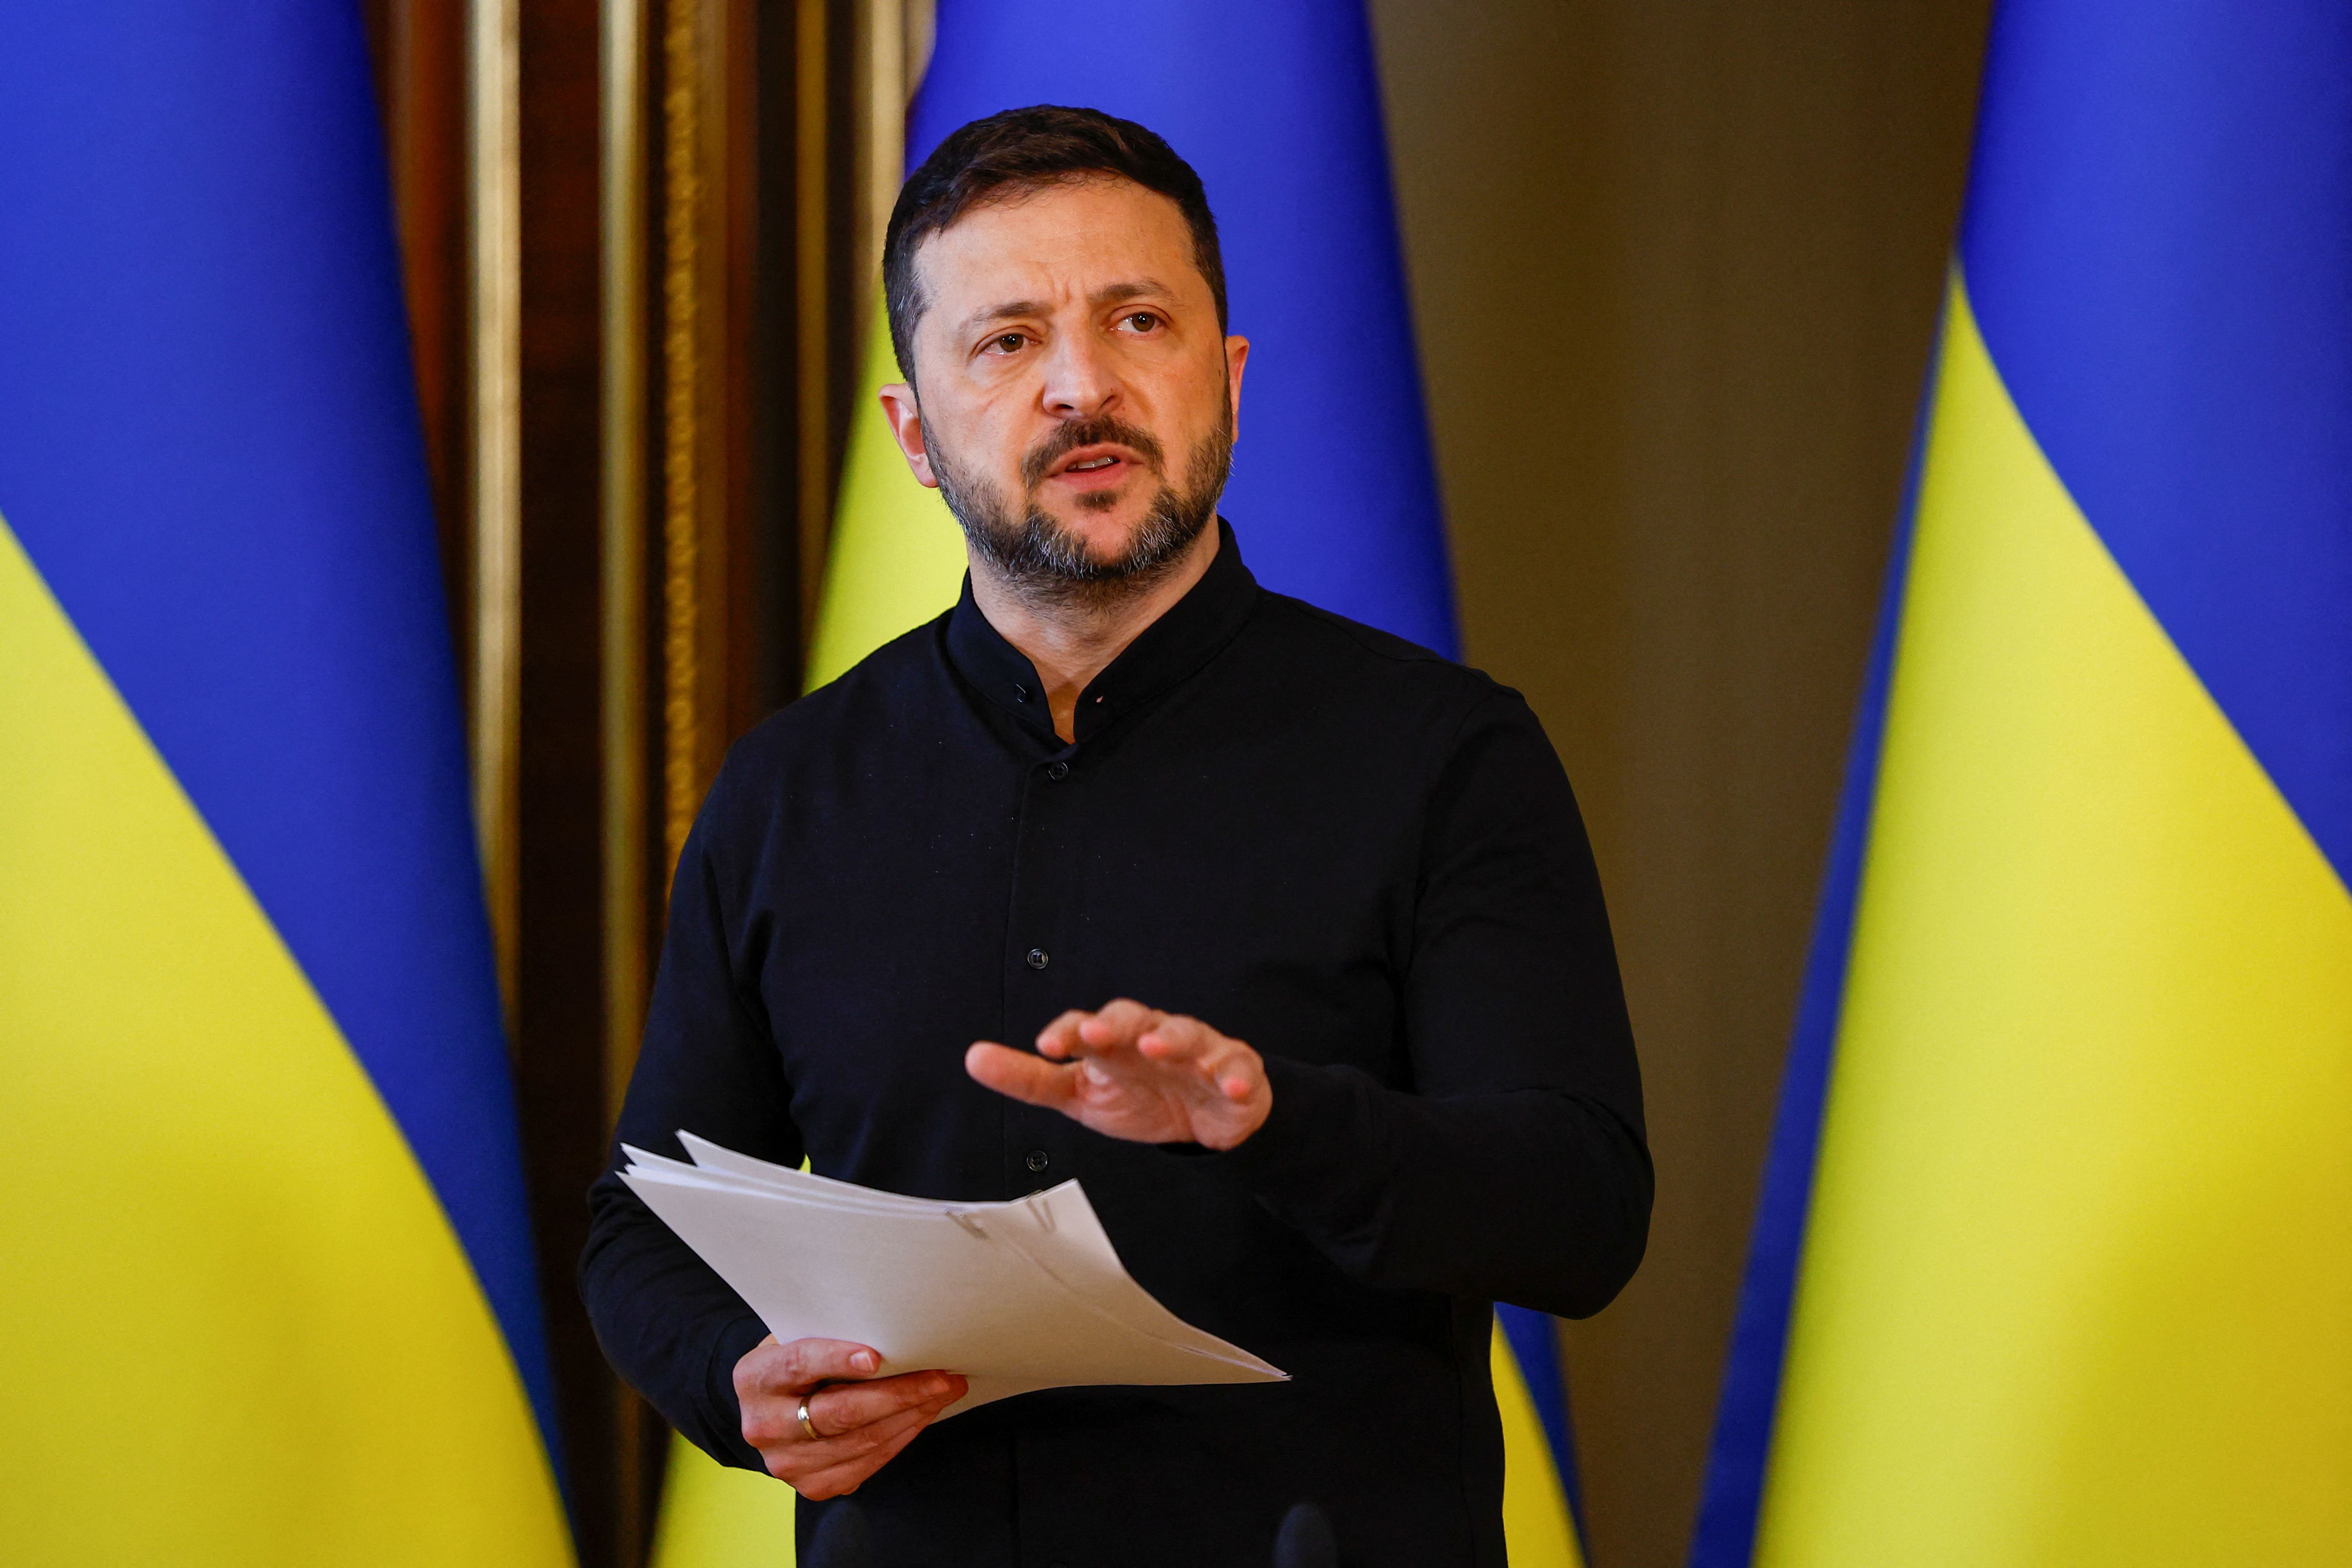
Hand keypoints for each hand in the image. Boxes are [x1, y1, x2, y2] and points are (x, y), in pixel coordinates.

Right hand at [733, 1336, 966, 1498]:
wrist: (775, 1406)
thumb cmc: (799, 1359)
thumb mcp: (800, 1336)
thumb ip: (830, 1333)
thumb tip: (894, 1329)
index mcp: (755, 1377)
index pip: (797, 1364)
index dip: (836, 1359)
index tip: (876, 1357)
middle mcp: (762, 1426)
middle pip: (838, 1412)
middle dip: (899, 1393)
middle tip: (942, 1377)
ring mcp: (785, 1463)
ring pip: (860, 1442)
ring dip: (911, 1416)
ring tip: (944, 1392)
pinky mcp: (811, 1487)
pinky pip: (866, 1465)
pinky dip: (900, 1438)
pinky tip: (921, 1417)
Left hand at [965, 998, 1271, 1150]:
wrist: (1202, 1118)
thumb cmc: (1137, 1095)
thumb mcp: (1078, 1095)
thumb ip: (1029, 1079)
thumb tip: (974, 1058)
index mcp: (1111, 1042)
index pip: (1084, 1026)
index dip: (1067, 1033)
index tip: (1047, 1047)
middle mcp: (1150, 1035)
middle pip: (1132, 1017)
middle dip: (1115, 1023)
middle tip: (1097, 1035)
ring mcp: (1195, 1049)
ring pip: (1185, 1033)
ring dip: (1172, 1037)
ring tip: (1156, 1046)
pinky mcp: (1234, 1068)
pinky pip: (1236, 1066)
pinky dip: (1235, 1075)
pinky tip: (1230, 1086)